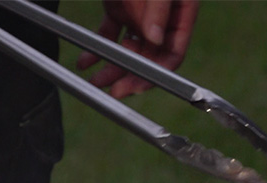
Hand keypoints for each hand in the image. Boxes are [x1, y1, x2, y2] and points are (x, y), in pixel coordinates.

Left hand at [77, 0, 198, 98]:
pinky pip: (111, 34)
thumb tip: (154, 39)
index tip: (136, 86)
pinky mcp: (121, 8)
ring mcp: (142, 14)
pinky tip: (86, 61)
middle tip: (112, 90)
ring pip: (129, 49)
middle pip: (149, 56)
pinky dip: (98, 47)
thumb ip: (158, 9)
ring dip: (112, 66)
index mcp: (181, 14)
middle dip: (129, 74)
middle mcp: (163, 19)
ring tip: (95, 79)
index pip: (172, 53)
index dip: (156, 74)